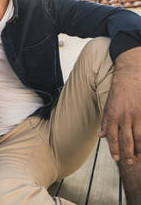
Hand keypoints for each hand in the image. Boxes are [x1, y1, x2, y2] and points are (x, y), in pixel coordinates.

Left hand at [100, 47, 140, 163]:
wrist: (131, 75)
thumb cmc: (118, 91)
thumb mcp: (107, 105)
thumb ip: (105, 121)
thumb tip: (101, 136)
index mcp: (112, 115)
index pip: (112, 136)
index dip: (114, 149)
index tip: (116, 158)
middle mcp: (124, 116)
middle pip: (126, 140)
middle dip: (128, 153)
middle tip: (129, 162)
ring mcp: (137, 115)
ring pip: (139, 137)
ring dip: (139, 148)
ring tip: (138, 155)